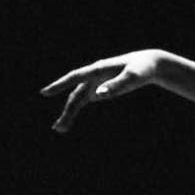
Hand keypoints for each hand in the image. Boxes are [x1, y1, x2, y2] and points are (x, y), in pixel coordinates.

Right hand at [41, 51, 168, 132]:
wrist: (149, 64)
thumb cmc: (141, 69)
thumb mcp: (133, 77)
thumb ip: (116, 85)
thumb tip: (97, 95)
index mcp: (98, 69)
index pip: (75, 77)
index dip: (59, 85)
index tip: (45, 92)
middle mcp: (93, 75)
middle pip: (75, 95)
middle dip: (66, 111)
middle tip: (57, 128)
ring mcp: (96, 82)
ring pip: (78, 99)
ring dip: (69, 113)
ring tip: (61, 129)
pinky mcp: (100, 88)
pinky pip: (84, 100)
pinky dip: (77, 109)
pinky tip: (69, 121)